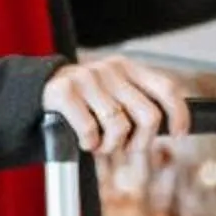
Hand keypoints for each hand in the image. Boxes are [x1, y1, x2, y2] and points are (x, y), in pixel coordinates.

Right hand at [42, 54, 191, 154]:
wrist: (36, 89)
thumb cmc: (84, 100)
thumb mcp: (115, 93)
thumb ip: (139, 102)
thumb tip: (173, 127)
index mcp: (128, 68)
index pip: (167, 89)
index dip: (179, 114)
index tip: (179, 134)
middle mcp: (111, 69)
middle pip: (149, 116)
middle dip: (140, 142)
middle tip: (126, 147)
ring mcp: (87, 78)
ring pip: (119, 127)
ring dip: (111, 146)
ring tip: (101, 145)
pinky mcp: (64, 91)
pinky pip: (90, 130)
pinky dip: (90, 143)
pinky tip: (85, 140)